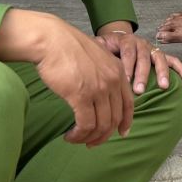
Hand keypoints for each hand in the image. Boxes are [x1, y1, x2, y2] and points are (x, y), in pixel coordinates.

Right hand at [0, 9, 133, 145]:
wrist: (52, 39)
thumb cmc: (67, 47)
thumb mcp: (95, 56)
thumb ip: (103, 73)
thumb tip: (100, 94)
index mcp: (118, 70)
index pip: (129, 103)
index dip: (126, 122)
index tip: (121, 133)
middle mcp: (113, 81)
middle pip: (115, 118)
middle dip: (104, 135)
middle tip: (92, 142)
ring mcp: (99, 89)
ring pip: (101, 125)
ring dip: (89, 138)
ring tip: (76, 139)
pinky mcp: (81, 96)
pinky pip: (85, 125)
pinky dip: (79, 135)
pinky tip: (70, 136)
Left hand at [99, 26, 181, 93]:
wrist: (116, 39)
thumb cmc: (106, 47)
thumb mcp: (98, 46)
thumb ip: (95, 50)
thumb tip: (90, 58)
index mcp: (125, 40)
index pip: (127, 51)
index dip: (127, 66)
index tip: (124, 82)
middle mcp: (141, 43)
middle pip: (144, 57)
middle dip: (142, 74)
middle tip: (139, 90)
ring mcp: (152, 49)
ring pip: (160, 58)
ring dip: (161, 73)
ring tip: (162, 87)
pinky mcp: (160, 56)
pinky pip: (174, 61)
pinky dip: (181, 70)